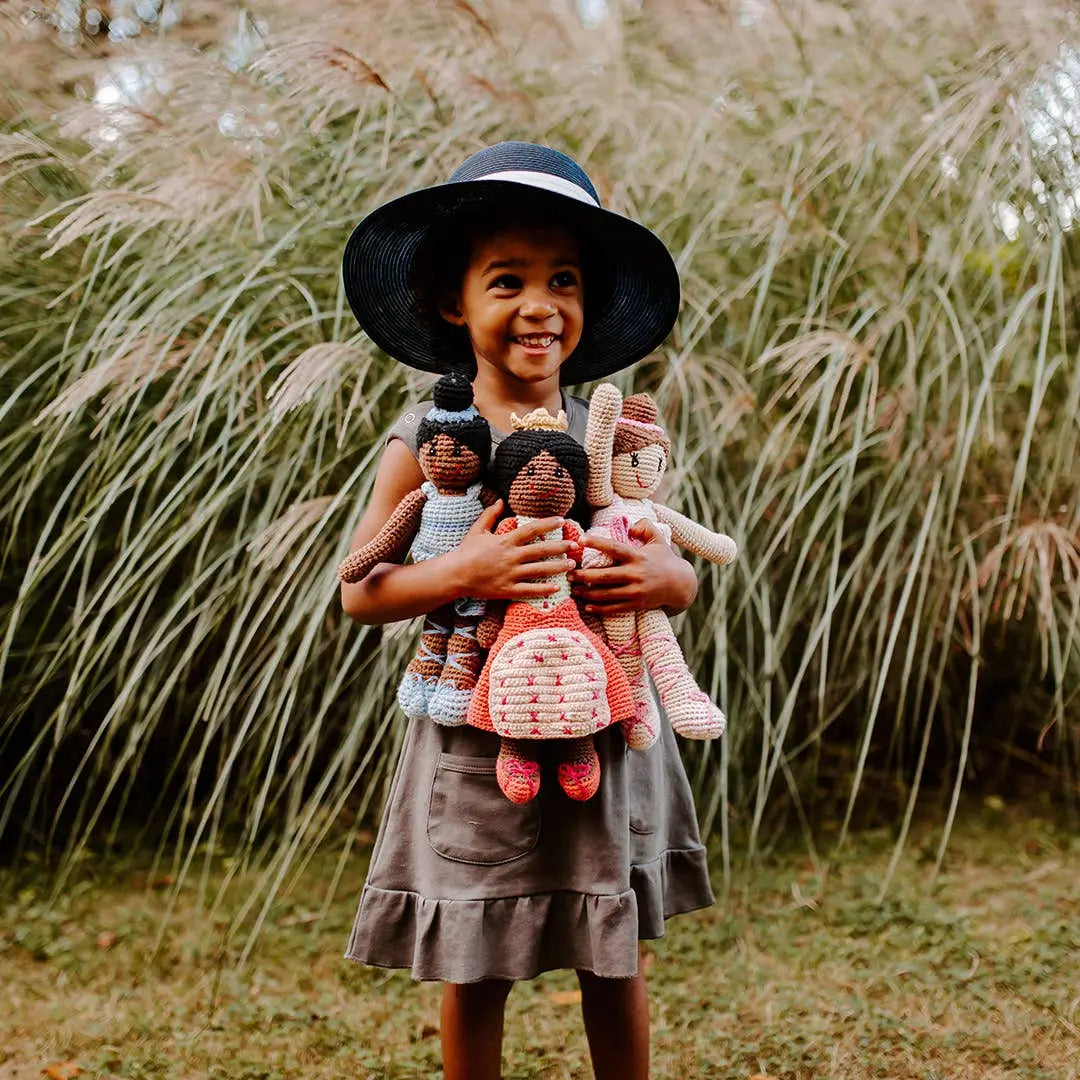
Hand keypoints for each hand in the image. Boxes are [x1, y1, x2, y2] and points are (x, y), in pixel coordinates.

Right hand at [448, 500, 577, 600]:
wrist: (454, 575)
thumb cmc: (465, 552)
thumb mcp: (477, 530)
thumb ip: (490, 515)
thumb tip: (499, 500)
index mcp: (505, 541)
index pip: (532, 530)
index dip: (548, 524)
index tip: (562, 520)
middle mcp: (511, 556)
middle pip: (541, 550)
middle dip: (560, 547)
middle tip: (575, 545)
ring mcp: (510, 574)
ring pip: (539, 570)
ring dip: (558, 567)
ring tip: (572, 565)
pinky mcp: (507, 589)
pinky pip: (529, 590)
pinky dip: (544, 590)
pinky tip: (557, 588)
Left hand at [572, 518, 698, 613]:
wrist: (680, 585)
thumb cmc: (664, 559)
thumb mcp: (659, 538)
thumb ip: (644, 527)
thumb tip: (629, 526)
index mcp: (638, 557)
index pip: (614, 548)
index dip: (597, 543)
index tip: (580, 539)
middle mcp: (636, 574)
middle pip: (605, 576)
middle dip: (584, 575)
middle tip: (568, 573)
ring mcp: (635, 592)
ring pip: (606, 594)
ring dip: (587, 593)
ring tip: (573, 589)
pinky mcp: (636, 605)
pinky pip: (614, 608)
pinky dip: (599, 608)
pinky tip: (586, 606)